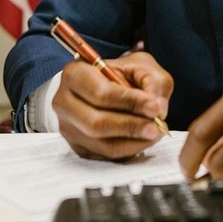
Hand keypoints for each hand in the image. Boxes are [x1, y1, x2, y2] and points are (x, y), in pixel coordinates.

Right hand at [53, 51, 172, 160]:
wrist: (107, 85)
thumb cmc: (123, 74)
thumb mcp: (141, 66)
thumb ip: (153, 83)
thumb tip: (157, 109)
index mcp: (75, 74)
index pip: (100, 93)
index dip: (129, 102)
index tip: (154, 107)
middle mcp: (64, 102)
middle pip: (96, 123)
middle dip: (131, 126)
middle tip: (156, 126)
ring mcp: (68, 127)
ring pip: (101, 144)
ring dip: (133, 142)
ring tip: (154, 133)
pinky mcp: (77, 146)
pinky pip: (105, 155)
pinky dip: (129, 150)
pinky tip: (143, 139)